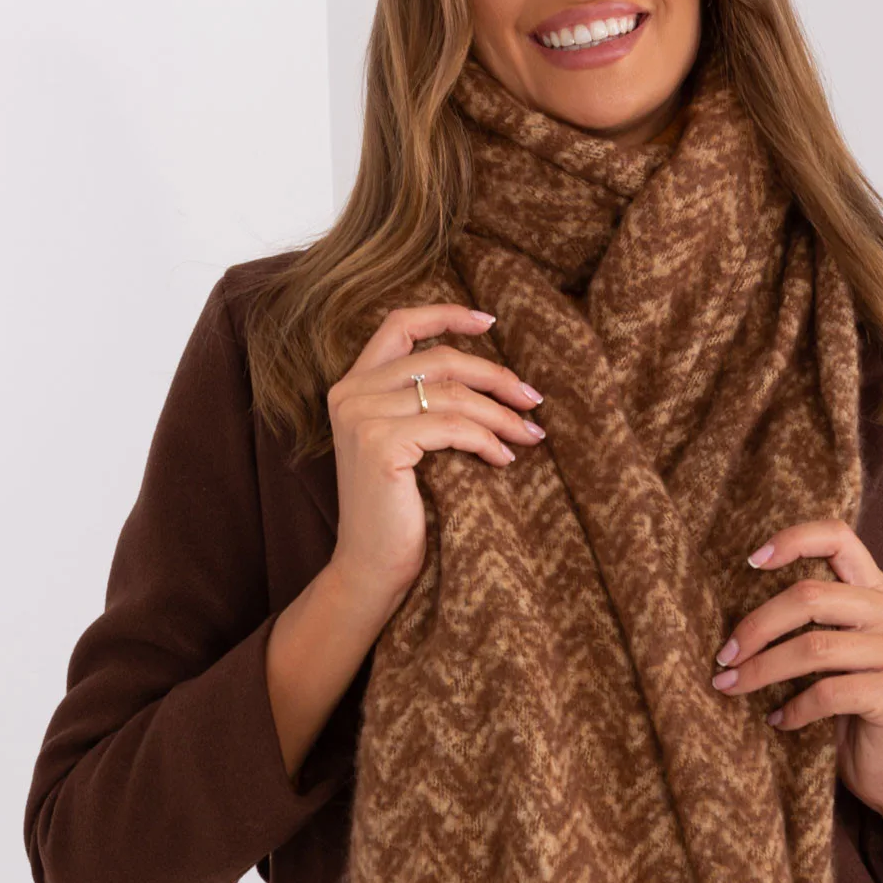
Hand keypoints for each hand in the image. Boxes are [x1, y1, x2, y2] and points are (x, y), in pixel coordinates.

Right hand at [325, 302, 547, 616]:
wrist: (370, 568)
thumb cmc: (398, 511)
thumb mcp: (408, 444)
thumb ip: (426, 403)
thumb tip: (498, 377)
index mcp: (352, 386)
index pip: (399, 324)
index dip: (446, 315)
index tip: (491, 321)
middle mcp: (350, 394)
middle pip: (440, 359)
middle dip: (495, 376)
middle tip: (533, 399)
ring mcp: (362, 417)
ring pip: (453, 395)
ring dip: (501, 415)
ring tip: (531, 435)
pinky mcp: (381, 445)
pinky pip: (453, 427)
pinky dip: (488, 440)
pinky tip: (505, 459)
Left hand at [709, 518, 882, 858]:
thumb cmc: (845, 703)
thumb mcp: (828, 651)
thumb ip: (807, 619)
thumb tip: (729, 604)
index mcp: (877, 589)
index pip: (839, 537)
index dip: (793, 540)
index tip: (750, 562)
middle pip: (811, 597)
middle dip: (756, 626)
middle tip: (723, 657)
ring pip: (814, 648)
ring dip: (761, 671)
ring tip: (732, 688)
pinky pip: (829, 693)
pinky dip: (792, 709)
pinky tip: (778, 721)